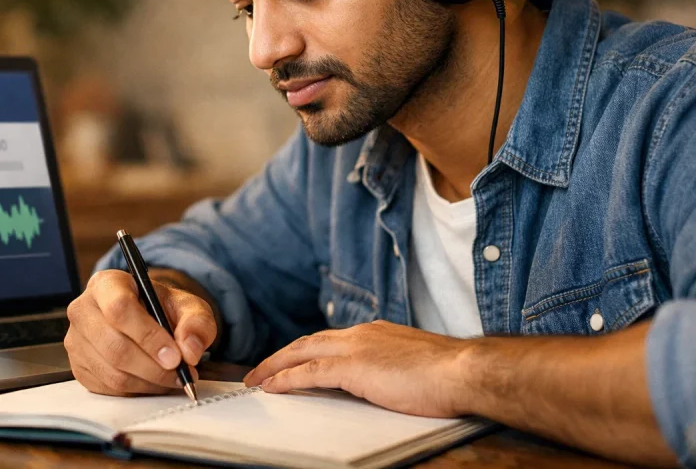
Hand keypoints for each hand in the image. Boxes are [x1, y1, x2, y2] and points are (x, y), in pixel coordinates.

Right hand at [65, 269, 216, 395]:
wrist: (146, 318)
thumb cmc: (161, 308)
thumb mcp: (187, 305)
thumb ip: (196, 323)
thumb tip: (190, 350)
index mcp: (106, 284)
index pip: (120, 309)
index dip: (149, 336)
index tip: (175, 356)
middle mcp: (84, 310)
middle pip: (115, 346)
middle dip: (154, 367)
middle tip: (180, 373)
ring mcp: (76, 341)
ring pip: (113, 373)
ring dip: (149, 382)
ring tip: (172, 378)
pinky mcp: (79, 367)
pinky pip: (108, 389)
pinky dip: (137, 391)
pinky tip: (153, 381)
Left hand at [243, 320, 471, 416]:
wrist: (464, 371)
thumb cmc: (450, 374)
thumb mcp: (414, 364)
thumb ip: (393, 367)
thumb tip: (385, 380)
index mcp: (376, 333)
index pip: (331, 341)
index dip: (307, 351)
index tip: (292, 361)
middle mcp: (361, 334)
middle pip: (309, 342)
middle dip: (282, 356)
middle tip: (260, 370)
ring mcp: (356, 348)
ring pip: (302, 353)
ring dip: (276, 366)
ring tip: (256, 379)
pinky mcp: (353, 367)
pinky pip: (309, 373)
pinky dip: (286, 379)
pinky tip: (272, 387)